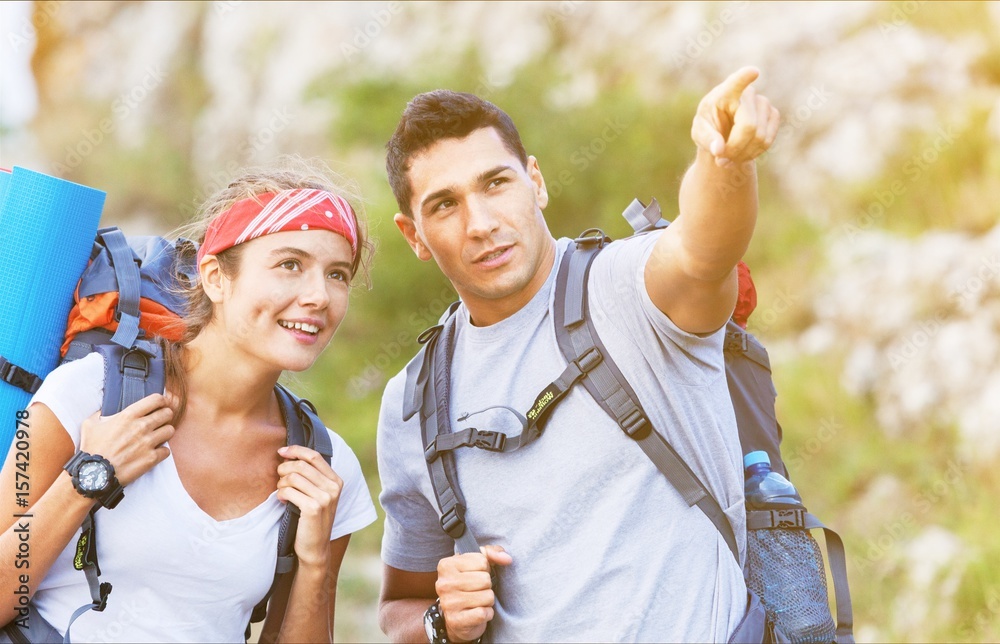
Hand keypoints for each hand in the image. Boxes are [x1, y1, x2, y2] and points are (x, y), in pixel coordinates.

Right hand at [79, 393, 175, 485]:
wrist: (94, 474)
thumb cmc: (91, 449)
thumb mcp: (90, 424)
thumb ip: (100, 414)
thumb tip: (104, 411)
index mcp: (128, 415)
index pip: (156, 400)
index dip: (161, 401)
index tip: (160, 405)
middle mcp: (141, 426)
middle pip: (167, 414)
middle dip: (165, 416)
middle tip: (160, 421)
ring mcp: (148, 442)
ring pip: (170, 431)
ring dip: (165, 433)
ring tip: (158, 437)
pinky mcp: (151, 458)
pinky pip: (167, 450)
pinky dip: (162, 452)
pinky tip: (154, 453)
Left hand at [276, 445, 342, 567]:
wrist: (315, 548)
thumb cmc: (312, 519)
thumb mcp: (318, 495)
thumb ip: (311, 476)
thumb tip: (289, 456)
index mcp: (336, 481)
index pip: (314, 456)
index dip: (296, 450)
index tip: (281, 451)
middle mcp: (333, 487)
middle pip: (301, 465)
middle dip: (284, 468)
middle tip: (279, 478)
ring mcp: (324, 498)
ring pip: (293, 477)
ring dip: (281, 484)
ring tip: (282, 492)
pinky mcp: (313, 508)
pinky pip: (289, 491)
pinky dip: (281, 494)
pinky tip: (282, 501)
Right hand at [436, 545, 512, 642]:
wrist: (457, 618)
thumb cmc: (468, 586)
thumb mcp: (477, 563)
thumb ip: (491, 553)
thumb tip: (507, 558)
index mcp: (447, 565)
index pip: (482, 561)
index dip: (485, 569)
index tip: (476, 575)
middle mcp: (444, 583)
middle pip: (485, 579)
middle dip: (487, 586)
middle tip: (477, 590)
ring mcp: (449, 603)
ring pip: (487, 597)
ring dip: (487, 601)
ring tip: (477, 601)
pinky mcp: (456, 621)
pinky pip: (484, 613)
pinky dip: (487, 614)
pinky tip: (477, 612)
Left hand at [691, 66, 779, 166]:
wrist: (724, 133)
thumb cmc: (709, 129)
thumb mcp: (700, 134)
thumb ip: (707, 140)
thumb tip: (719, 150)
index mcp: (724, 94)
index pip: (735, 83)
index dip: (744, 78)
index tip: (753, 72)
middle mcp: (747, 94)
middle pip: (749, 127)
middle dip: (735, 148)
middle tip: (721, 160)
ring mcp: (763, 103)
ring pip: (760, 137)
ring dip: (743, 154)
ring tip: (729, 158)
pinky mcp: (773, 114)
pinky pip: (768, 141)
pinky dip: (754, 153)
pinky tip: (743, 153)